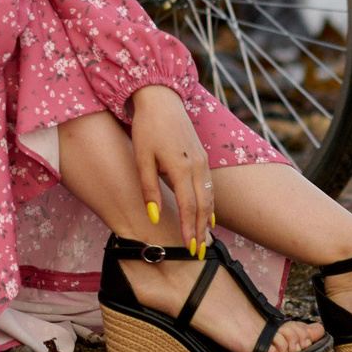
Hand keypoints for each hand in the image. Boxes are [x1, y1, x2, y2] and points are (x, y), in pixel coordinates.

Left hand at [128, 85, 213, 249]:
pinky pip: (208, 186)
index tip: (190, 249)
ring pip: (208, 197)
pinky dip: (209, 204)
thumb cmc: (147, 128)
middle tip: (199, 253)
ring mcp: (202, 160)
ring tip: (203, 240)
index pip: (189, 206)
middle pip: (203, 206)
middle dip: (201, 231)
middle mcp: (197, 166)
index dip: (189, 229)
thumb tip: (154, 216)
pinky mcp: (202, 156)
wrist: (161, 99)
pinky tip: (207, 216)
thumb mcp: (142, 158)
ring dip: (206, 220)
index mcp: (181, 167)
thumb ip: (149, 189)